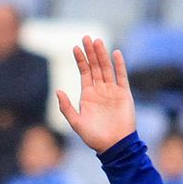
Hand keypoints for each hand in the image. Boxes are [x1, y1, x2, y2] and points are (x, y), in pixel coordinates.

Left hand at [56, 37, 135, 153]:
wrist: (114, 145)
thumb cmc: (94, 137)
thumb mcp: (76, 123)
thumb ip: (66, 107)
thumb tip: (58, 91)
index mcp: (88, 95)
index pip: (84, 72)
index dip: (80, 60)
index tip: (75, 47)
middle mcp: (100, 90)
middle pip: (95, 67)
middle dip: (91, 53)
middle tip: (86, 37)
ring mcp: (112, 91)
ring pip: (107, 68)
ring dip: (102, 55)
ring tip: (98, 41)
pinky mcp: (124, 94)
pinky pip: (122, 76)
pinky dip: (119, 65)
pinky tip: (115, 53)